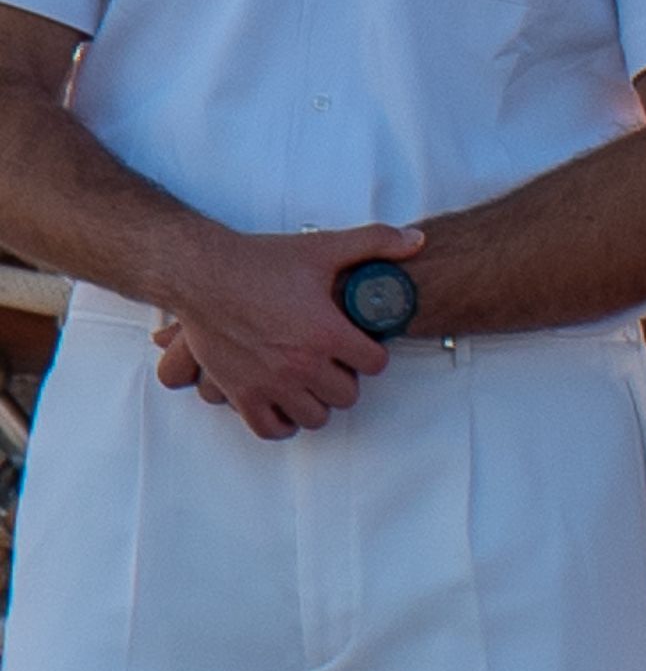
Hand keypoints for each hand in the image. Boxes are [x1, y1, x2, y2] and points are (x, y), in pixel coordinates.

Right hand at [157, 223, 423, 440]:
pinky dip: (282, 422)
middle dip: (346, 378)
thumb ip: (376, 243)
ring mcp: (270, 383)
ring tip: (312, 381)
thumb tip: (417, 241)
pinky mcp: (240, 394)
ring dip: (318, 401)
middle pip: (347, 395)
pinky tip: (286, 403)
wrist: (202, 274)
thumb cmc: (261, 261)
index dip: (372, 353)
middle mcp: (301, 365)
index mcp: (327, 333)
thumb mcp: (324, 247)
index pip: (376, 364)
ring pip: (314, 417)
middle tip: (335, 362)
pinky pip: (270, 429)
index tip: (360, 343)